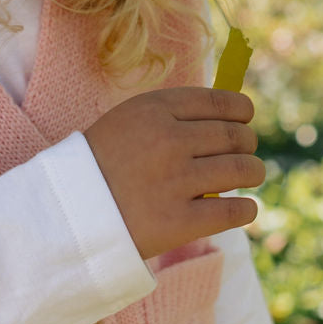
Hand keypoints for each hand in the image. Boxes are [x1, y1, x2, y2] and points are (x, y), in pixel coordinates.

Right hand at [83, 87, 264, 260]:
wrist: (68, 211)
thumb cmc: (101, 162)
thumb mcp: (129, 120)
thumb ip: (172, 114)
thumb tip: (229, 114)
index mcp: (154, 109)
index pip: (219, 101)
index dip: (242, 109)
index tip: (246, 117)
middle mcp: (168, 140)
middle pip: (235, 135)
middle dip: (247, 142)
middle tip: (246, 151)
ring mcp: (176, 182)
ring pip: (243, 170)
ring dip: (253, 172)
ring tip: (250, 176)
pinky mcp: (180, 222)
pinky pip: (236, 211)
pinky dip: (246, 209)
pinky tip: (243, 207)